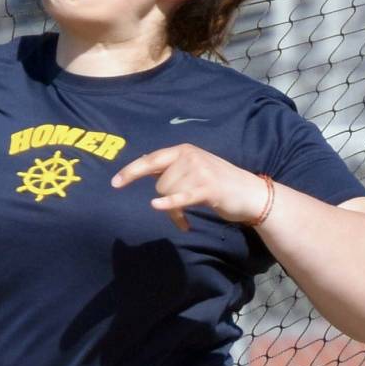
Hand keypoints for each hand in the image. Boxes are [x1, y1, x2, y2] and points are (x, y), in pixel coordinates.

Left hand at [111, 143, 268, 229]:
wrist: (250, 193)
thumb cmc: (218, 184)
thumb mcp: (193, 169)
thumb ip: (170, 168)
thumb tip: (142, 167)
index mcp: (183, 150)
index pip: (150, 160)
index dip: (131, 172)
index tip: (114, 183)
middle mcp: (190, 156)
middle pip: (159, 183)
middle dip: (166, 198)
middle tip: (180, 209)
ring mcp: (199, 171)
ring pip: (168, 194)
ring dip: (174, 210)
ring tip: (187, 215)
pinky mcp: (208, 188)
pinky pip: (180, 197)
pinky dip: (168, 204)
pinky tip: (157, 206)